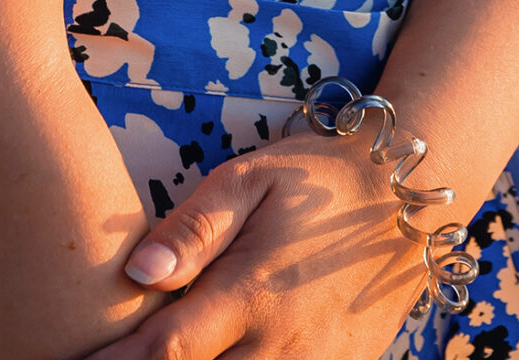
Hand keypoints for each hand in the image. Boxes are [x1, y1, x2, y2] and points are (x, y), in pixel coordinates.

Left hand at [113, 130, 429, 359]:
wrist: (405, 202)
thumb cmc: (316, 179)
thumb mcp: (253, 177)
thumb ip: (195, 227)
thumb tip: (136, 273)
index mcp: (253, 294)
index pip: (166, 351)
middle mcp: (280, 348)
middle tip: (113, 357)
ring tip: (159, 357)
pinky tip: (221, 359)